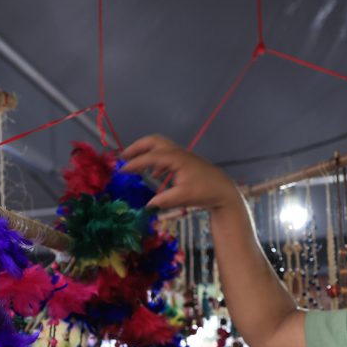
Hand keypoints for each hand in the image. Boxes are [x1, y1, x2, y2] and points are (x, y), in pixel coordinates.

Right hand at [120, 135, 240, 212]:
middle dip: (137, 147)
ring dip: (146, 152)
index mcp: (176, 158)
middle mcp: (177, 152)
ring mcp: (182, 155)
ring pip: (160, 146)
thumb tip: (147, 205)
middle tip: (124, 156)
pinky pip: (166, 155)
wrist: (223, 191)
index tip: (122, 170)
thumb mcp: (183, 197)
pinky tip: (154, 174)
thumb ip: (163, 200)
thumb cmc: (204, 192)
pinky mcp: (185, 161)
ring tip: (134, 164)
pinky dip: (156, 160)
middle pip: (153, 141)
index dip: (134, 163)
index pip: (150, 157)